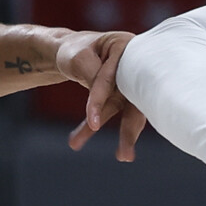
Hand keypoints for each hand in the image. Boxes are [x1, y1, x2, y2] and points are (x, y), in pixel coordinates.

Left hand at [61, 30, 148, 161]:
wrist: (69, 49)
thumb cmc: (74, 49)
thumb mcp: (78, 58)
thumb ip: (93, 76)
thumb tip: (104, 101)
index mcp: (129, 47)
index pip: (115, 77)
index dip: (102, 99)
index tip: (93, 124)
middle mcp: (136, 66)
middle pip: (135, 99)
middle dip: (129, 130)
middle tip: (126, 157)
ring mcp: (131, 82)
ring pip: (124, 111)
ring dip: (119, 136)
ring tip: (121, 158)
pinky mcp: (123, 95)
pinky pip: (112, 113)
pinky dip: (95, 128)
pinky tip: (78, 141)